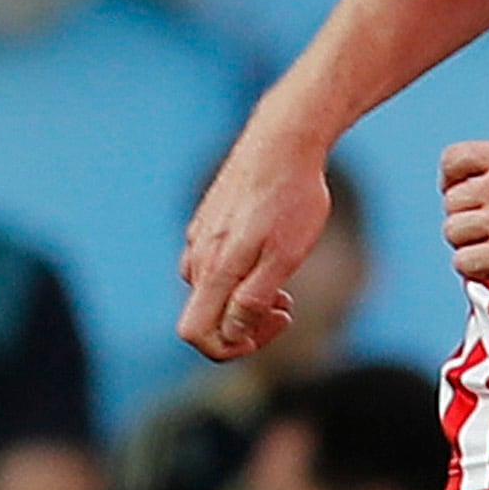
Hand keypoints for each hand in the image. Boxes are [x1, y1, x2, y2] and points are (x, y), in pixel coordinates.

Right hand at [176, 115, 335, 360]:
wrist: (283, 141)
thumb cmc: (291, 199)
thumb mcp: (285, 257)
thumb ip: (253, 299)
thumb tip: (232, 334)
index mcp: (213, 269)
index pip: (197, 335)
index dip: (232, 347)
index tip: (273, 325)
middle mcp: (197, 255)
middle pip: (204, 317)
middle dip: (244, 326)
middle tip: (285, 307)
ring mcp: (199, 237)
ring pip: (211, 291)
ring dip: (243, 300)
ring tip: (283, 283)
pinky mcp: (207, 222)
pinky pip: (215, 265)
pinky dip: (240, 275)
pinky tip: (271, 254)